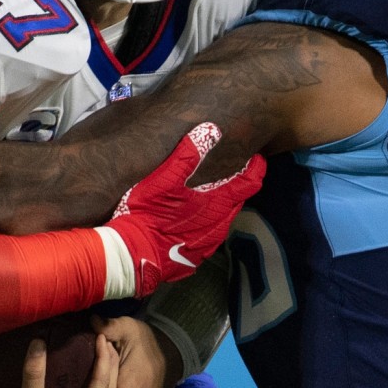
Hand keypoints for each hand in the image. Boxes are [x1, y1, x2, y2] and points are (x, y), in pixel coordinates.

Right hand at [103, 123, 264, 296]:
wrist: (131, 254)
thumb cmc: (147, 214)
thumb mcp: (164, 179)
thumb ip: (187, 155)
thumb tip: (210, 130)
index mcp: (217, 204)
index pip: (250, 183)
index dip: (256, 168)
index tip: (255, 157)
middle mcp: (219, 226)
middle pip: (238, 201)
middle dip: (237, 186)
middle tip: (227, 172)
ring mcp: (207, 244)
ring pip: (223, 221)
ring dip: (220, 207)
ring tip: (208, 196)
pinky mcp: (193, 258)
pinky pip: (207, 238)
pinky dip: (205, 226)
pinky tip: (190, 222)